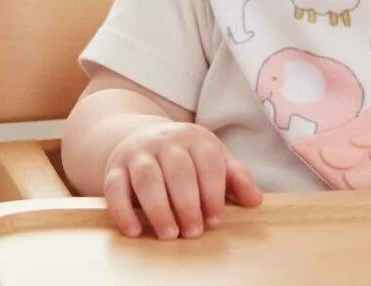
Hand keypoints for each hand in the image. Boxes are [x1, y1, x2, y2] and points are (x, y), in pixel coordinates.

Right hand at [103, 120, 261, 238]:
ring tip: (170, 235)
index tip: (215, 220)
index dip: (213, 191)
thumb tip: (256, 201)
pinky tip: (135, 231)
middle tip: (194, 232)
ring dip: (159, 208)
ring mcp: (138, 153)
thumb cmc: (185, 155)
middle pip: (178, 170)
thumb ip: (235, 177)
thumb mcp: (212, 157)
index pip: (207, 162)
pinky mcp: (114, 169)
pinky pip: (115, 189)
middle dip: (187, 203)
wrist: (140, 136)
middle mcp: (166, 141)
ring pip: (147, 178)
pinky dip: (123, 211)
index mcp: (195, 137)